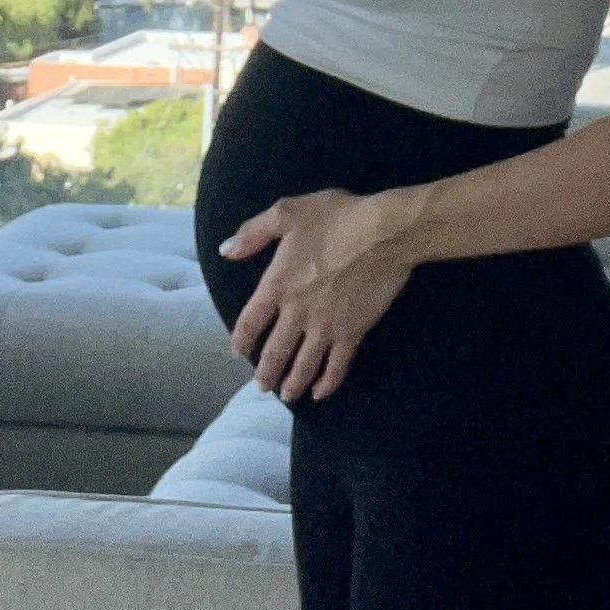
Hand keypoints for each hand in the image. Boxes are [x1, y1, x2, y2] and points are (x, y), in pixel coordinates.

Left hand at [221, 187, 416, 403]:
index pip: (250, 322)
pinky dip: (327, 383)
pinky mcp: (353, 333)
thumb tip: (226, 250)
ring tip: (286, 397)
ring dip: (292, 384)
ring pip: (303, 365)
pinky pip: (336, 366)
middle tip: (262, 386)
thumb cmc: (336, 218)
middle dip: (266, 373)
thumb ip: (253, 233)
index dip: (242, 340)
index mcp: (277, 284)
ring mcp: (325, 327)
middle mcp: (297, 313)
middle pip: (275, 352)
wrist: (383, 233)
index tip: (238, 352)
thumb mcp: (287, 213)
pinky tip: (320, 393)